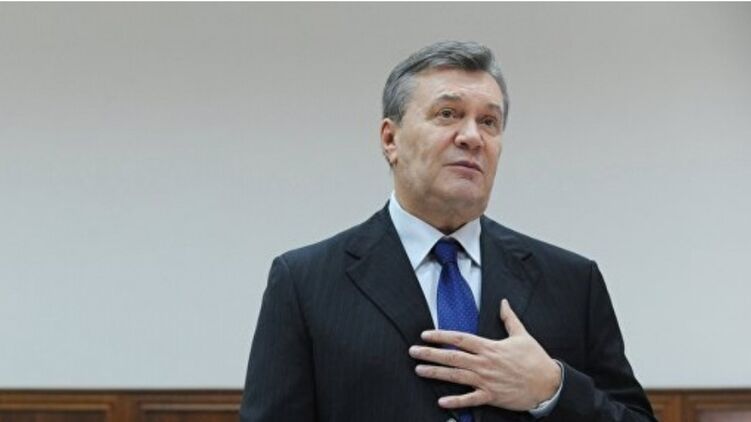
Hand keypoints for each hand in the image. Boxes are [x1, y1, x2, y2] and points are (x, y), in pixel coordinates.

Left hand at [409, 299, 561, 410]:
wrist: (549, 384)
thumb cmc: (535, 359)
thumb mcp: (522, 335)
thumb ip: (509, 318)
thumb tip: (503, 302)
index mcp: (490, 347)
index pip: (460, 339)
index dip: (441, 336)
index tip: (426, 335)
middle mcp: (485, 363)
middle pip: (453, 357)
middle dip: (431, 353)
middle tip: (413, 351)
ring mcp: (487, 380)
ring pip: (456, 376)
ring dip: (436, 373)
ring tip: (419, 370)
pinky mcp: (492, 396)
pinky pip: (470, 399)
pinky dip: (456, 401)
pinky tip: (441, 401)